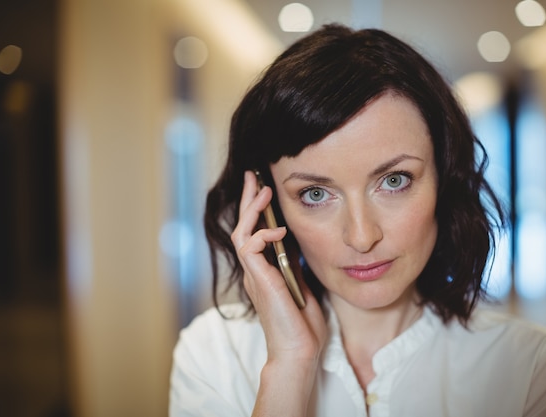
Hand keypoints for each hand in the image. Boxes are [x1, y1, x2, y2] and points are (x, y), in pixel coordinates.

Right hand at [231, 171, 326, 363]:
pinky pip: (250, 248)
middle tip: (254, 176)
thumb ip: (295, 266)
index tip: (263, 189)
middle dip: (249, 200)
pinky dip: (262, 234)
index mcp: (264, 272)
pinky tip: (279, 230)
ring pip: (242, 233)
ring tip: (263, 190)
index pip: (254, 233)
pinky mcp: (259, 281)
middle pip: (242, 227)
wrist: (299, 352)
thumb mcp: (302, 286)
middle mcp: (255, 272)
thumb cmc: (302, 326)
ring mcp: (255, 276)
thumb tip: (298, 246)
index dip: (256, 210)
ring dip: (252, 210)